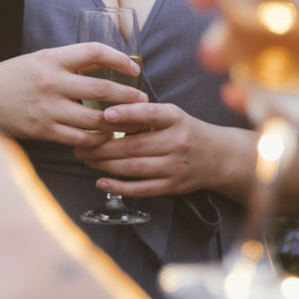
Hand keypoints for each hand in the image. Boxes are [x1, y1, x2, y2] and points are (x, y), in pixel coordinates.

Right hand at [0, 43, 146, 145]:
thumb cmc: (12, 78)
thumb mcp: (38, 60)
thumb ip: (68, 63)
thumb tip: (105, 67)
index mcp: (51, 59)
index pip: (94, 52)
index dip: (119, 59)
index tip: (134, 69)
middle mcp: (51, 82)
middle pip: (102, 90)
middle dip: (128, 97)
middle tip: (143, 100)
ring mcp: (48, 108)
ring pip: (95, 119)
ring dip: (118, 122)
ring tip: (130, 122)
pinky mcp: (44, 130)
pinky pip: (80, 138)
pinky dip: (96, 140)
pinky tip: (105, 137)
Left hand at [73, 102, 225, 198]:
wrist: (219, 157)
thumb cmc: (185, 130)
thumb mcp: (171, 114)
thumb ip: (143, 112)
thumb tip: (104, 109)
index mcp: (175, 118)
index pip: (150, 114)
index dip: (127, 114)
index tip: (105, 114)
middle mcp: (176, 142)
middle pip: (134, 146)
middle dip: (101, 146)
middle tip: (79, 144)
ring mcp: (175, 167)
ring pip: (134, 167)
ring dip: (105, 164)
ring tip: (85, 158)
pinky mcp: (173, 186)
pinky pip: (142, 188)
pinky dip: (119, 186)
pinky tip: (101, 181)